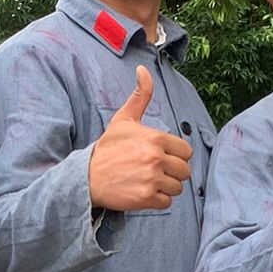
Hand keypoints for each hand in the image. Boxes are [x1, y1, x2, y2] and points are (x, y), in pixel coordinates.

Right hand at [87, 65, 193, 211]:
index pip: (186, 151)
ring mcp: (151, 179)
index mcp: (155, 138)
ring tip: (148, 182)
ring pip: (177, 187)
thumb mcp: (123, 119)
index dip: (175, 156)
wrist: (86, 176)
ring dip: (166, 187)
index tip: (160, 157)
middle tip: (154, 171)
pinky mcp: (146, 198)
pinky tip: (143, 192)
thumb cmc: (107, 148)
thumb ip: (140, 96)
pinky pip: (167, 202)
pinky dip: (157, 200)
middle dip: (173, 173)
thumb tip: (143, 69)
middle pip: (184, 171)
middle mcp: (156, 158)